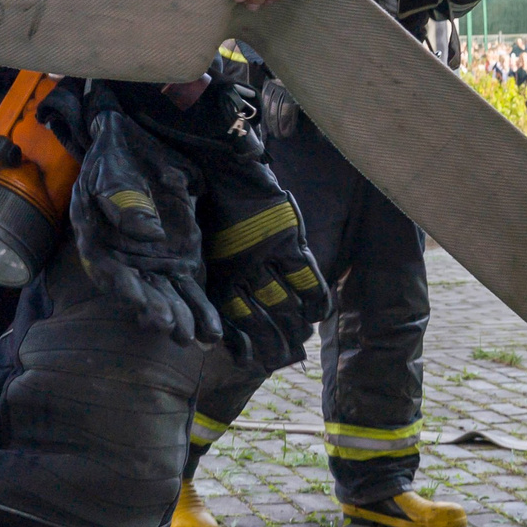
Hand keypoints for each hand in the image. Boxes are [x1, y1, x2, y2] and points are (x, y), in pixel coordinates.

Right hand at [64, 98, 221, 345]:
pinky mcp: (178, 261)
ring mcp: (152, 263)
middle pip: (140, 292)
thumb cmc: (115, 157)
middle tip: (175, 330)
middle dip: (158, 311)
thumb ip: (123, 201)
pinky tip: (212, 331)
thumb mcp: (111, 171)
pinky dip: (200, 309)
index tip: (143, 306)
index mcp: (97, 240)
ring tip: (197, 338)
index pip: (110, 271)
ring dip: (181, 317)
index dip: (126, 290)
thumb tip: (150, 234)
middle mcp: (123, 259)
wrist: (134, 141)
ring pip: (166, 296)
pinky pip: (189, 289)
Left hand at [201, 168, 331, 372]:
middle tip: (285, 360)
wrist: (224, 165)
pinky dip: (316, 299)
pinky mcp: (285, 240)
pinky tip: (320, 314)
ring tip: (303, 342)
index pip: (232, 320)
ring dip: (296, 328)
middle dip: (275, 344)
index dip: (243, 344)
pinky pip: (307, 279)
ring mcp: (263, 256)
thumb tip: (219, 313)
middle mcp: (237, 270)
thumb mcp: (206, 244)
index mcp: (216, 273)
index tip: (250, 361)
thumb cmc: (213, 204)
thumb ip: (219, 274)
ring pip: (285, 305)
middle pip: (261, 319)